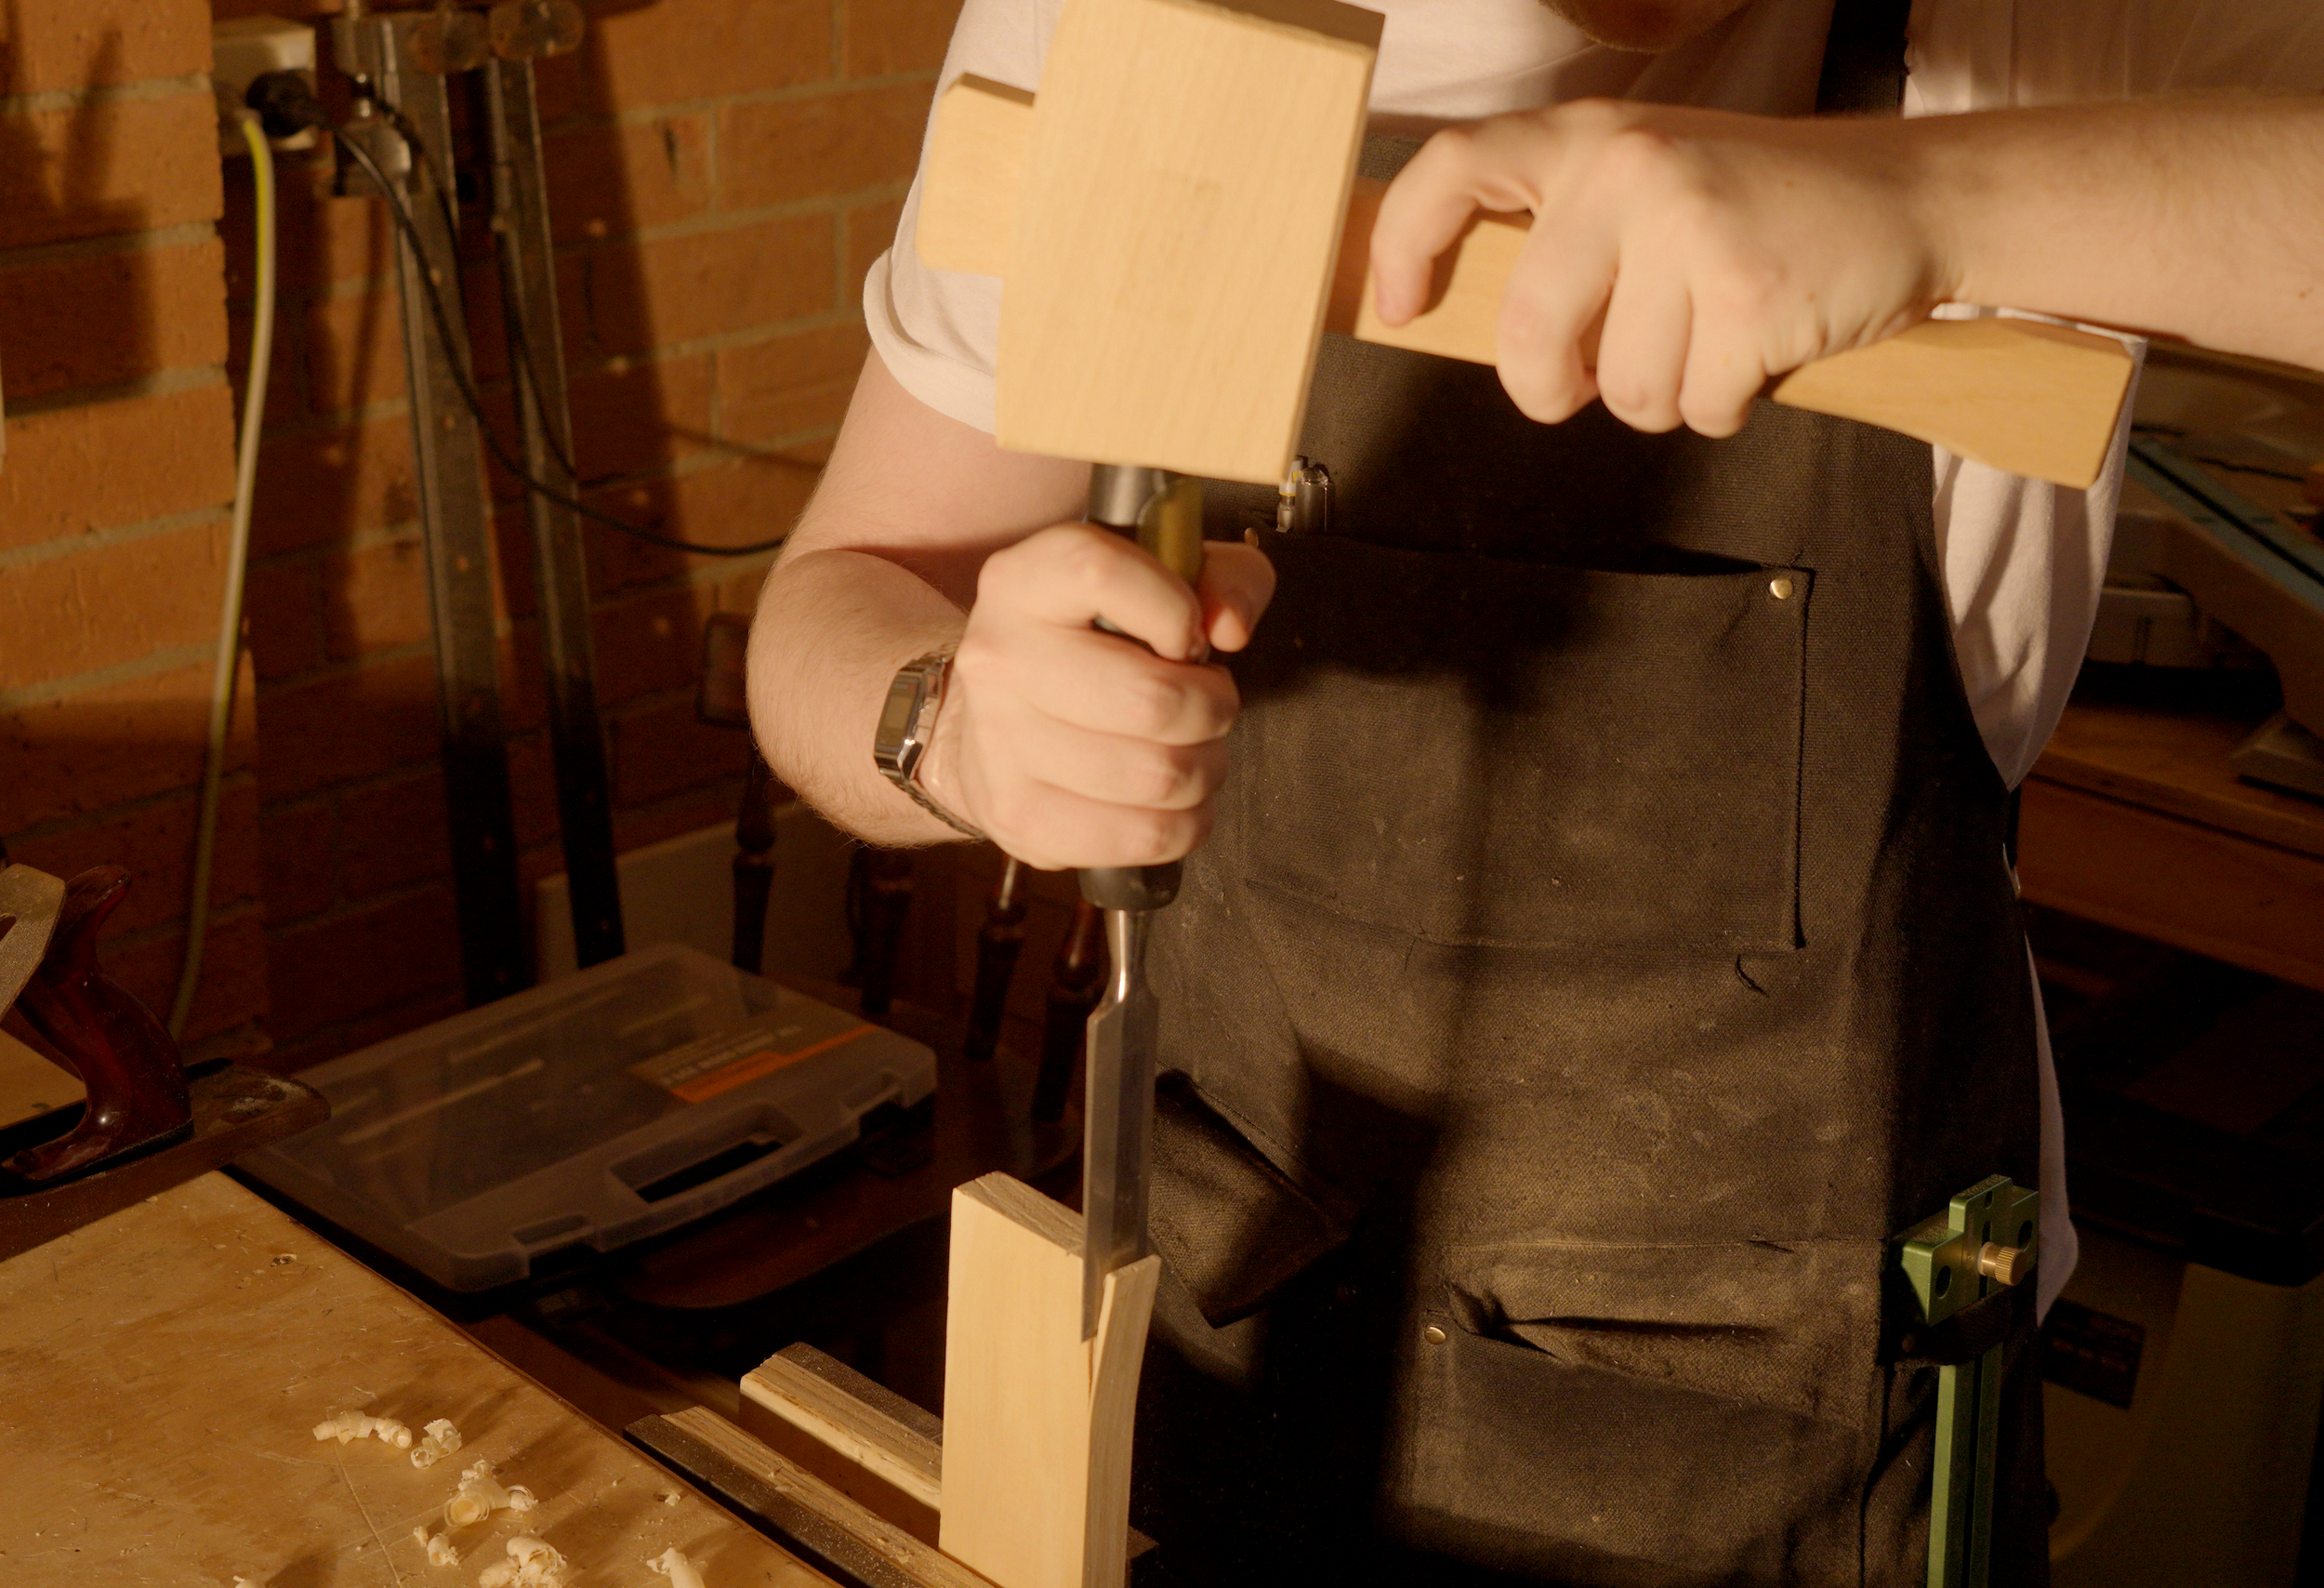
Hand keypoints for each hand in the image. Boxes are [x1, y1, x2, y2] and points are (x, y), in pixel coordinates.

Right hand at [919, 524, 1275, 870]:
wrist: (988, 721)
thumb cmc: (1092, 644)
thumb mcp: (1159, 580)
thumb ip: (1222, 578)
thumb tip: (1230, 627)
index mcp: (1024, 582)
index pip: (1100, 574)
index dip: (1174, 609)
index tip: (1188, 636)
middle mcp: (998, 656)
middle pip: (1150, 699)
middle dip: (1213, 708)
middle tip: (1209, 705)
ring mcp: (999, 743)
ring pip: (1157, 775)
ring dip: (1205, 770)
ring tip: (1193, 751)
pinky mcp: (1019, 817)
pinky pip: (1143, 837)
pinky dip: (1184, 824)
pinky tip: (1173, 800)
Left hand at [1370, 99, 1953, 436]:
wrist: (1909, 196)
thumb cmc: (1756, 205)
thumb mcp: (1645, 184)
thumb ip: (1560, 231)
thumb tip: (1452, 310)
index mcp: (1589, 137)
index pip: (1454, 168)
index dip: (1403, 244)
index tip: (1397, 309)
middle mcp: (1630, 171)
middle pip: (1529, 333)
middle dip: (1549, 388)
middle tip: (1581, 386)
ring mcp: (1691, 230)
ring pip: (1620, 388)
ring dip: (1664, 394)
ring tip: (1711, 337)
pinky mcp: (1750, 297)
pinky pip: (1698, 408)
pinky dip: (1727, 406)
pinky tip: (1760, 349)